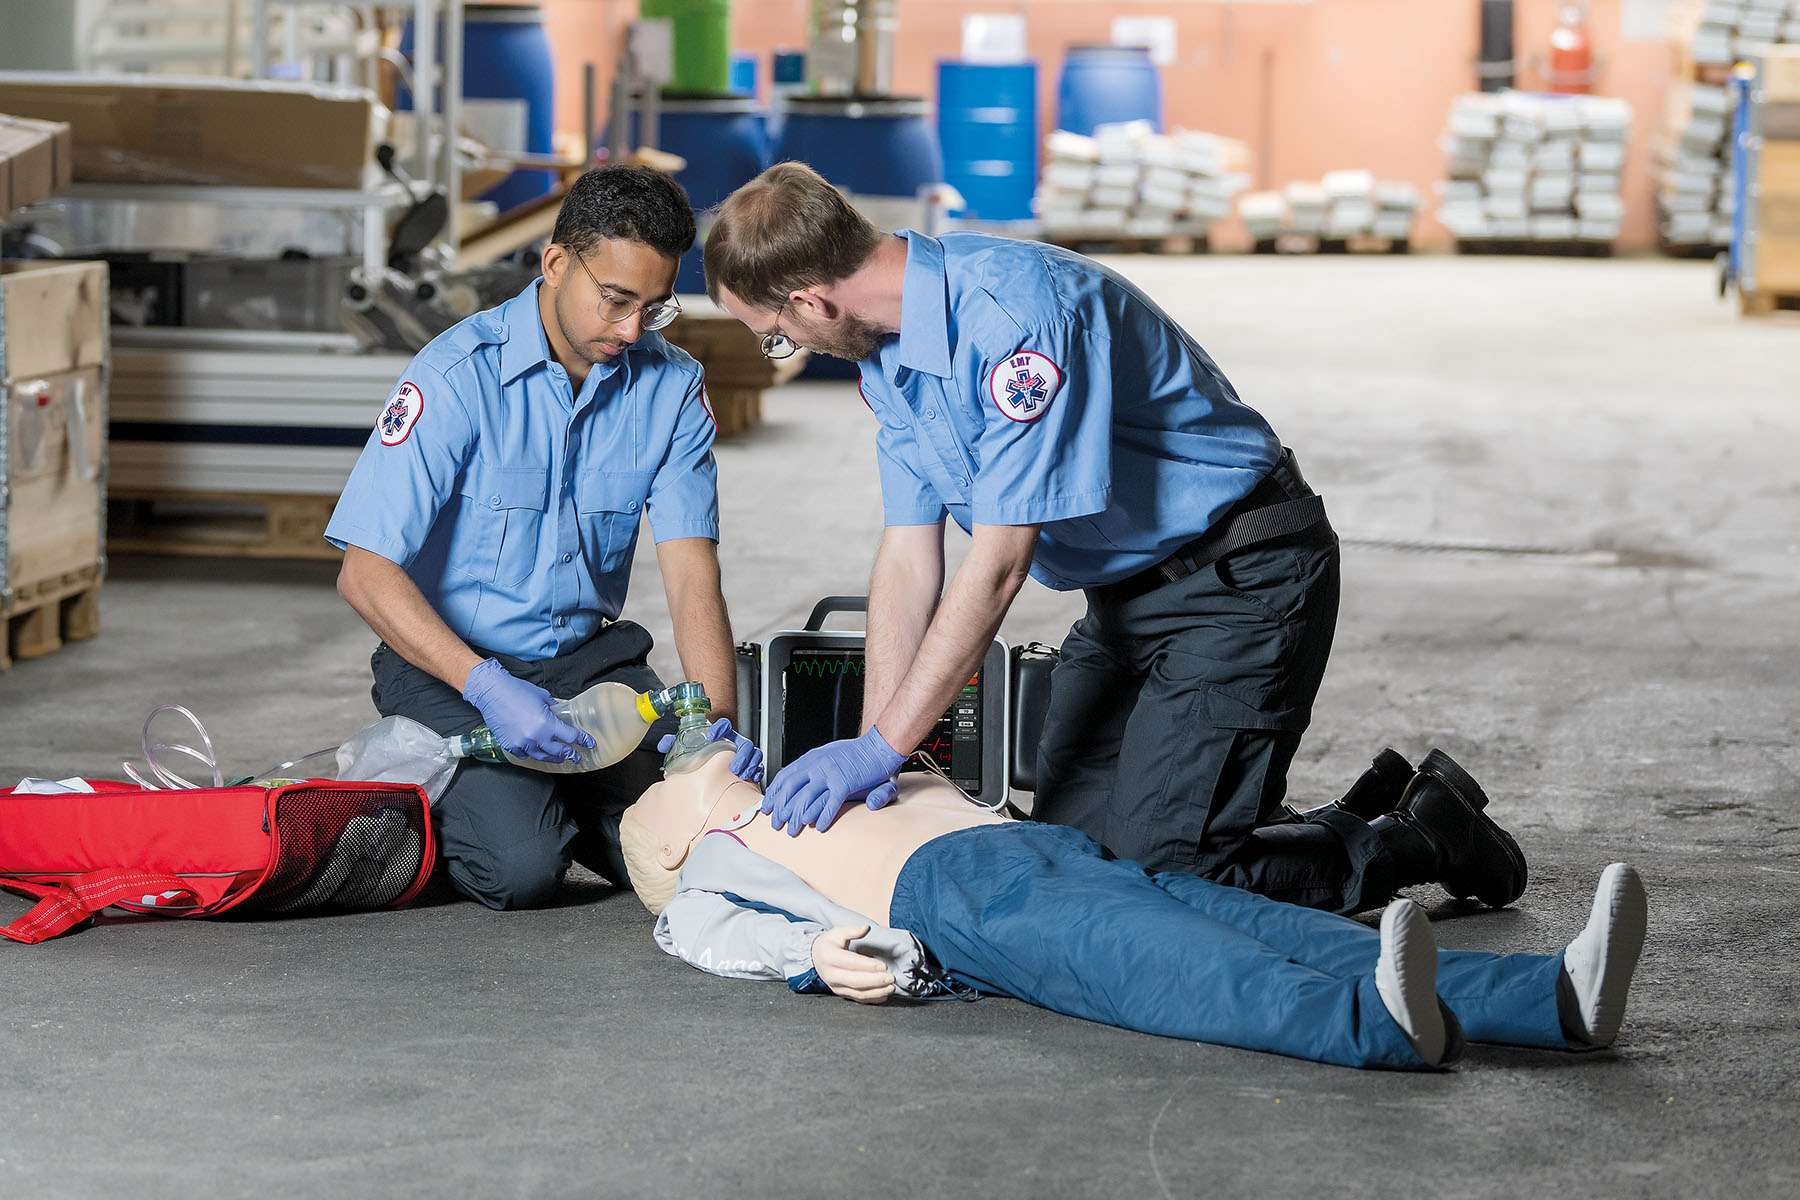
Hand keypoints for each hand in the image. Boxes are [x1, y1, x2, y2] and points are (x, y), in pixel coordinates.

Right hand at [460, 658, 593, 763]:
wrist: (492, 692)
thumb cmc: (517, 690)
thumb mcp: (542, 696)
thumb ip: (554, 707)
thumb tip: (560, 712)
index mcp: (547, 723)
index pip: (570, 736)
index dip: (582, 740)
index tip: (589, 744)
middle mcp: (536, 737)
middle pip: (558, 751)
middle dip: (570, 754)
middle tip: (576, 757)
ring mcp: (522, 743)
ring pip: (542, 756)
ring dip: (553, 758)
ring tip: (559, 758)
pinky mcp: (510, 745)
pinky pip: (524, 755)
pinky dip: (532, 755)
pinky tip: (536, 753)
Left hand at [657, 716, 764, 782]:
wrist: (714, 767)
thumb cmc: (703, 755)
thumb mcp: (688, 749)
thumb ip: (675, 744)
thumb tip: (663, 744)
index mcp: (722, 736)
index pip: (724, 724)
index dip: (720, 727)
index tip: (712, 735)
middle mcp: (735, 743)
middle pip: (745, 743)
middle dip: (742, 753)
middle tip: (734, 765)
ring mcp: (744, 755)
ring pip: (754, 754)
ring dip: (749, 763)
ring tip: (742, 773)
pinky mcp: (750, 766)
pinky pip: (758, 767)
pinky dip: (756, 772)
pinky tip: (751, 777)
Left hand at [762, 727, 905, 835]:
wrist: (880, 745)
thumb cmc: (857, 754)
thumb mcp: (830, 756)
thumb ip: (814, 771)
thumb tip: (797, 787)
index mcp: (812, 758)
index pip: (785, 775)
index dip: (774, 793)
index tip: (768, 807)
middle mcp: (817, 764)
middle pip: (790, 789)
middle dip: (780, 809)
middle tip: (776, 824)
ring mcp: (830, 773)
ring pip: (805, 799)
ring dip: (797, 818)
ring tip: (793, 831)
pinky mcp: (845, 783)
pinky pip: (829, 804)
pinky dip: (822, 817)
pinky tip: (818, 828)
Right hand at [811, 925, 894, 1003]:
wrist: (815, 958)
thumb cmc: (829, 944)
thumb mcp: (837, 932)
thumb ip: (852, 930)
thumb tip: (866, 928)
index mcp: (830, 957)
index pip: (851, 962)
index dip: (868, 965)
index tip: (884, 966)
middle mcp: (831, 974)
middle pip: (855, 981)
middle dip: (875, 981)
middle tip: (891, 978)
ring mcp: (835, 986)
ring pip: (857, 993)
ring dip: (876, 992)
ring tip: (891, 987)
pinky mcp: (840, 993)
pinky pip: (857, 998)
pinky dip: (872, 999)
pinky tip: (884, 995)